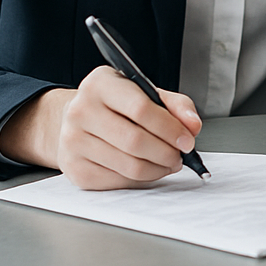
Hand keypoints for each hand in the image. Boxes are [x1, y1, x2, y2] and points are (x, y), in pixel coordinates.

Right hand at [0, 65, 202, 189]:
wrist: (77, 118)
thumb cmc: (116, 104)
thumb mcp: (144, 92)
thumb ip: (175, 105)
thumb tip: (193, 126)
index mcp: (101, 84)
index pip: (141, 108)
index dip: (169, 128)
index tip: (188, 140)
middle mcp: (81, 111)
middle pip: (135, 140)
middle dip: (166, 152)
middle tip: (180, 156)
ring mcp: (73, 141)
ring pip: (128, 165)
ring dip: (157, 168)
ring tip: (168, 163)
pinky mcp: (74, 169)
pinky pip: (117, 181)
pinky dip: (140, 179)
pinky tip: (148, 169)